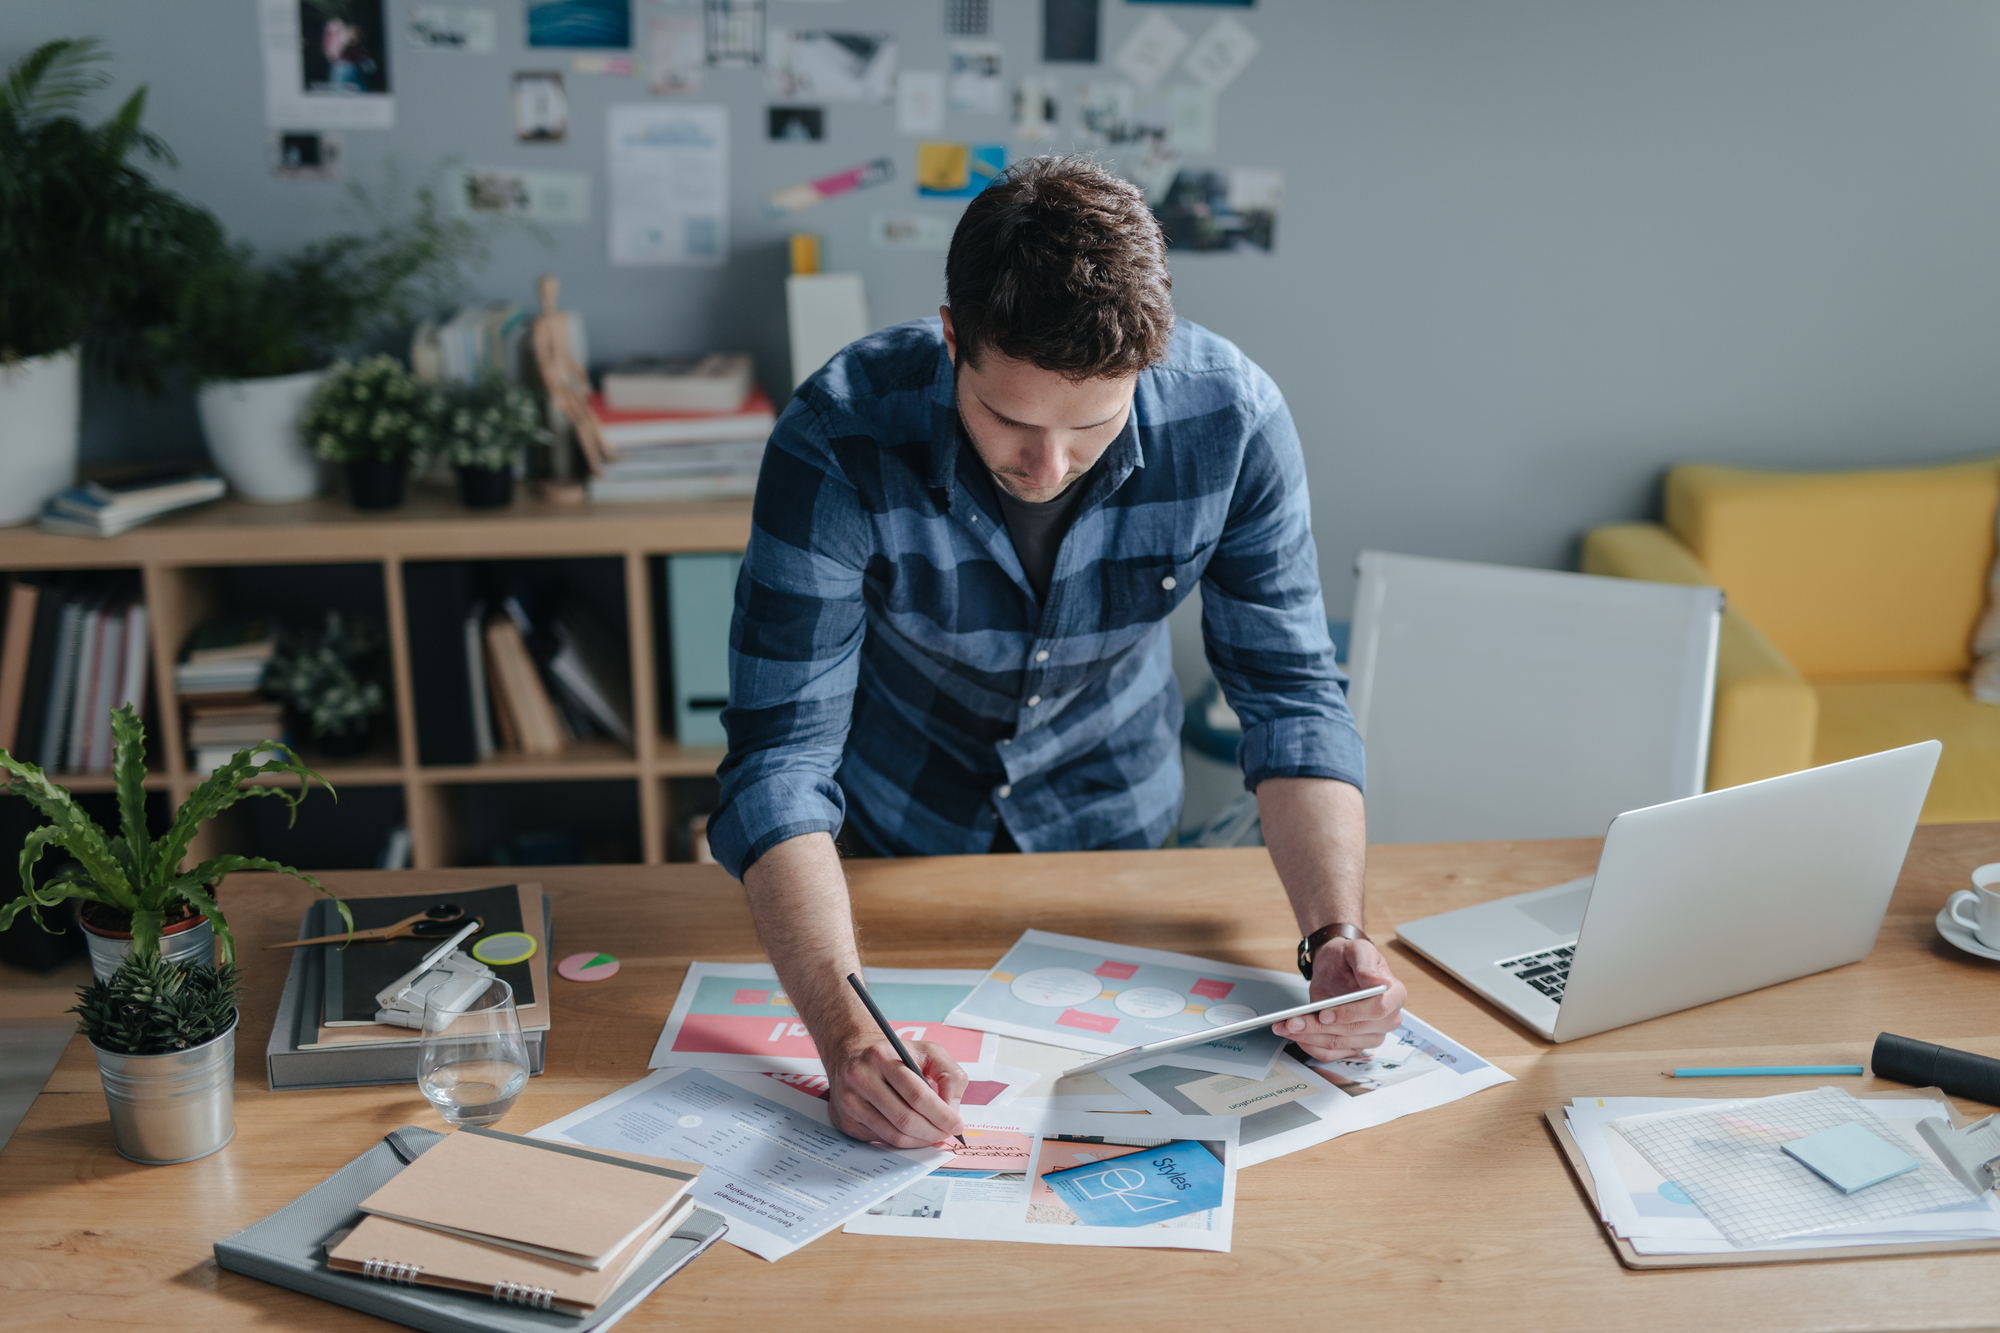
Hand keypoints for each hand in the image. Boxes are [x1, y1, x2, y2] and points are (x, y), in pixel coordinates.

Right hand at [824, 1035, 967, 1148]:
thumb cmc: (894, 1053)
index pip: (917, 1094)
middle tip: (947, 1133)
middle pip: (905, 1119)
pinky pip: (881, 1140)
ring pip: (893, 1135)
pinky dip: (903, 1141)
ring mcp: (850, 1102)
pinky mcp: (846, 1121)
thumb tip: (952, 1110)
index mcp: (882, 1057)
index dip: (942, 1114)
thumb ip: (949, 1075)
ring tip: (934, 1135)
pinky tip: (913, 1133)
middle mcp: (860, 1079)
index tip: (958, 1124)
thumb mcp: (928, 1051)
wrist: (850, 1052)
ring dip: (920, 1141)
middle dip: (933, 1132)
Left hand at [1274, 937, 1406, 1061]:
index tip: (1324, 1013)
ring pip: (1338, 1043)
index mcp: (1394, 995)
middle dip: (1318, 1027)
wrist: (1335, 966)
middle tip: (1292, 1021)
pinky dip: (1310, 1046)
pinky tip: (1294, 1036)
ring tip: (1285, 1026)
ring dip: (1309, 1037)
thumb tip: (1378, 982)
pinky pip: (1331, 1053)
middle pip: (1352, 1031)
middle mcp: (1387, 1020)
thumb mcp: (1357, 950)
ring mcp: (1370, 1036)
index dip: (1350, 1014)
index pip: (1377, 1010)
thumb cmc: (1349, 958)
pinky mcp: (1352, 1046)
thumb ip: (1366, 964)